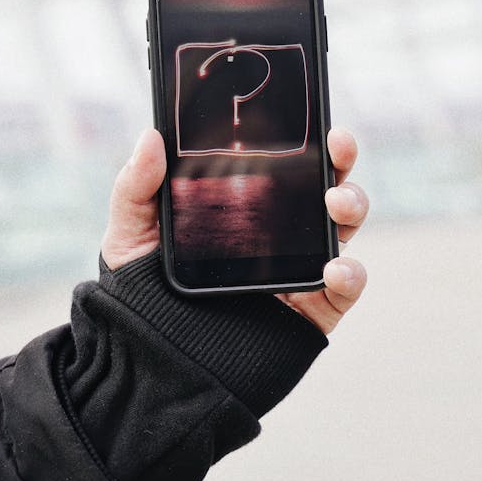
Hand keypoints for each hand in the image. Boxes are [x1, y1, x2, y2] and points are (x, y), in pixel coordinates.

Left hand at [100, 127, 367, 334]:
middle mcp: (278, 231)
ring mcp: (297, 268)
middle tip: (336, 144)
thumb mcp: (130, 234)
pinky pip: (345, 288)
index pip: (283, 161)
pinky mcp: (310, 310)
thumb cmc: (142, 293)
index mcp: (244, 204)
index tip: (311, 115)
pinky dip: (351, 273)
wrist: (154, 365)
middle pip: (323, 185)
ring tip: (335, 203)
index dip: (304, 136)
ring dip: (350, 206)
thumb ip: (136, 186)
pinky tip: (334, 267)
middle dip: (339, 161)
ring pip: (342, 228)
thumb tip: (151, 135)